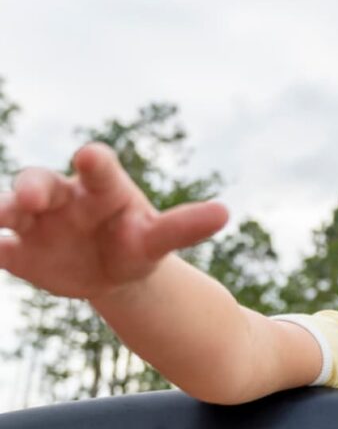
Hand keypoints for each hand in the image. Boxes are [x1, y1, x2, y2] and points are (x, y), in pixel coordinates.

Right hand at [0, 142, 227, 299]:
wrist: (110, 271)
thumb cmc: (136, 243)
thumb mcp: (158, 239)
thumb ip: (185, 226)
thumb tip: (225, 212)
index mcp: (101, 189)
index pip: (98, 169)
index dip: (94, 162)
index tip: (90, 157)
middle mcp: (62, 197)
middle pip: (41, 182)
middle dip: (33, 187)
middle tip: (32, 196)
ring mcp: (36, 222)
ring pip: (11, 209)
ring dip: (3, 210)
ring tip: (1, 216)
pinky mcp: (19, 251)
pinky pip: (1, 246)